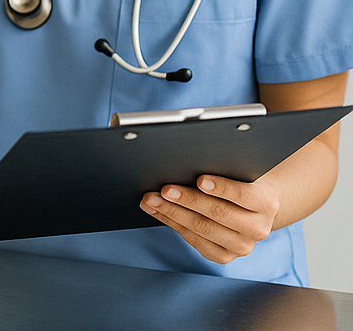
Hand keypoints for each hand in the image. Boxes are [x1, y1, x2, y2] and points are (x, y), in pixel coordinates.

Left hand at [140, 173, 279, 263]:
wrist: (252, 208)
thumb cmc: (239, 181)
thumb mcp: (239, 171)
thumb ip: (223, 168)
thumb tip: (187, 159)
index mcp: (266, 203)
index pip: (244, 194)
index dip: (222, 187)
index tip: (201, 179)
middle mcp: (257, 228)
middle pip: (218, 213)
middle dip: (187, 200)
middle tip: (163, 189)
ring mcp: (242, 246)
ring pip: (202, 229)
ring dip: (172, 213)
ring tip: (150, 199)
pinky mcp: (224, 256)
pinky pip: (195, 241)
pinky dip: (172, 224)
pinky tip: (157, 212)